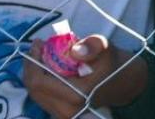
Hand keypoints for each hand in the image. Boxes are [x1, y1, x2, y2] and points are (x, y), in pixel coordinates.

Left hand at [22, 34, 146, 115]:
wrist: (123, 84)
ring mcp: (62, 115)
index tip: (38, 43)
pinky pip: (42, 97)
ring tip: (41, 55)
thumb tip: (74, 50)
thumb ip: (93, 46)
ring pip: (35, 93)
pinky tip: (47, 67)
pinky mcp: (60, 114)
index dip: (33, 61)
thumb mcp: (107, 49)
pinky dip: (41, 80)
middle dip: (31, 66)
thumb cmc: (113, 65)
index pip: (39, 81)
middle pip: (33, 88)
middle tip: (37, 47)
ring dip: (35, 72)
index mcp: (76, 95)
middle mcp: (66, 110)